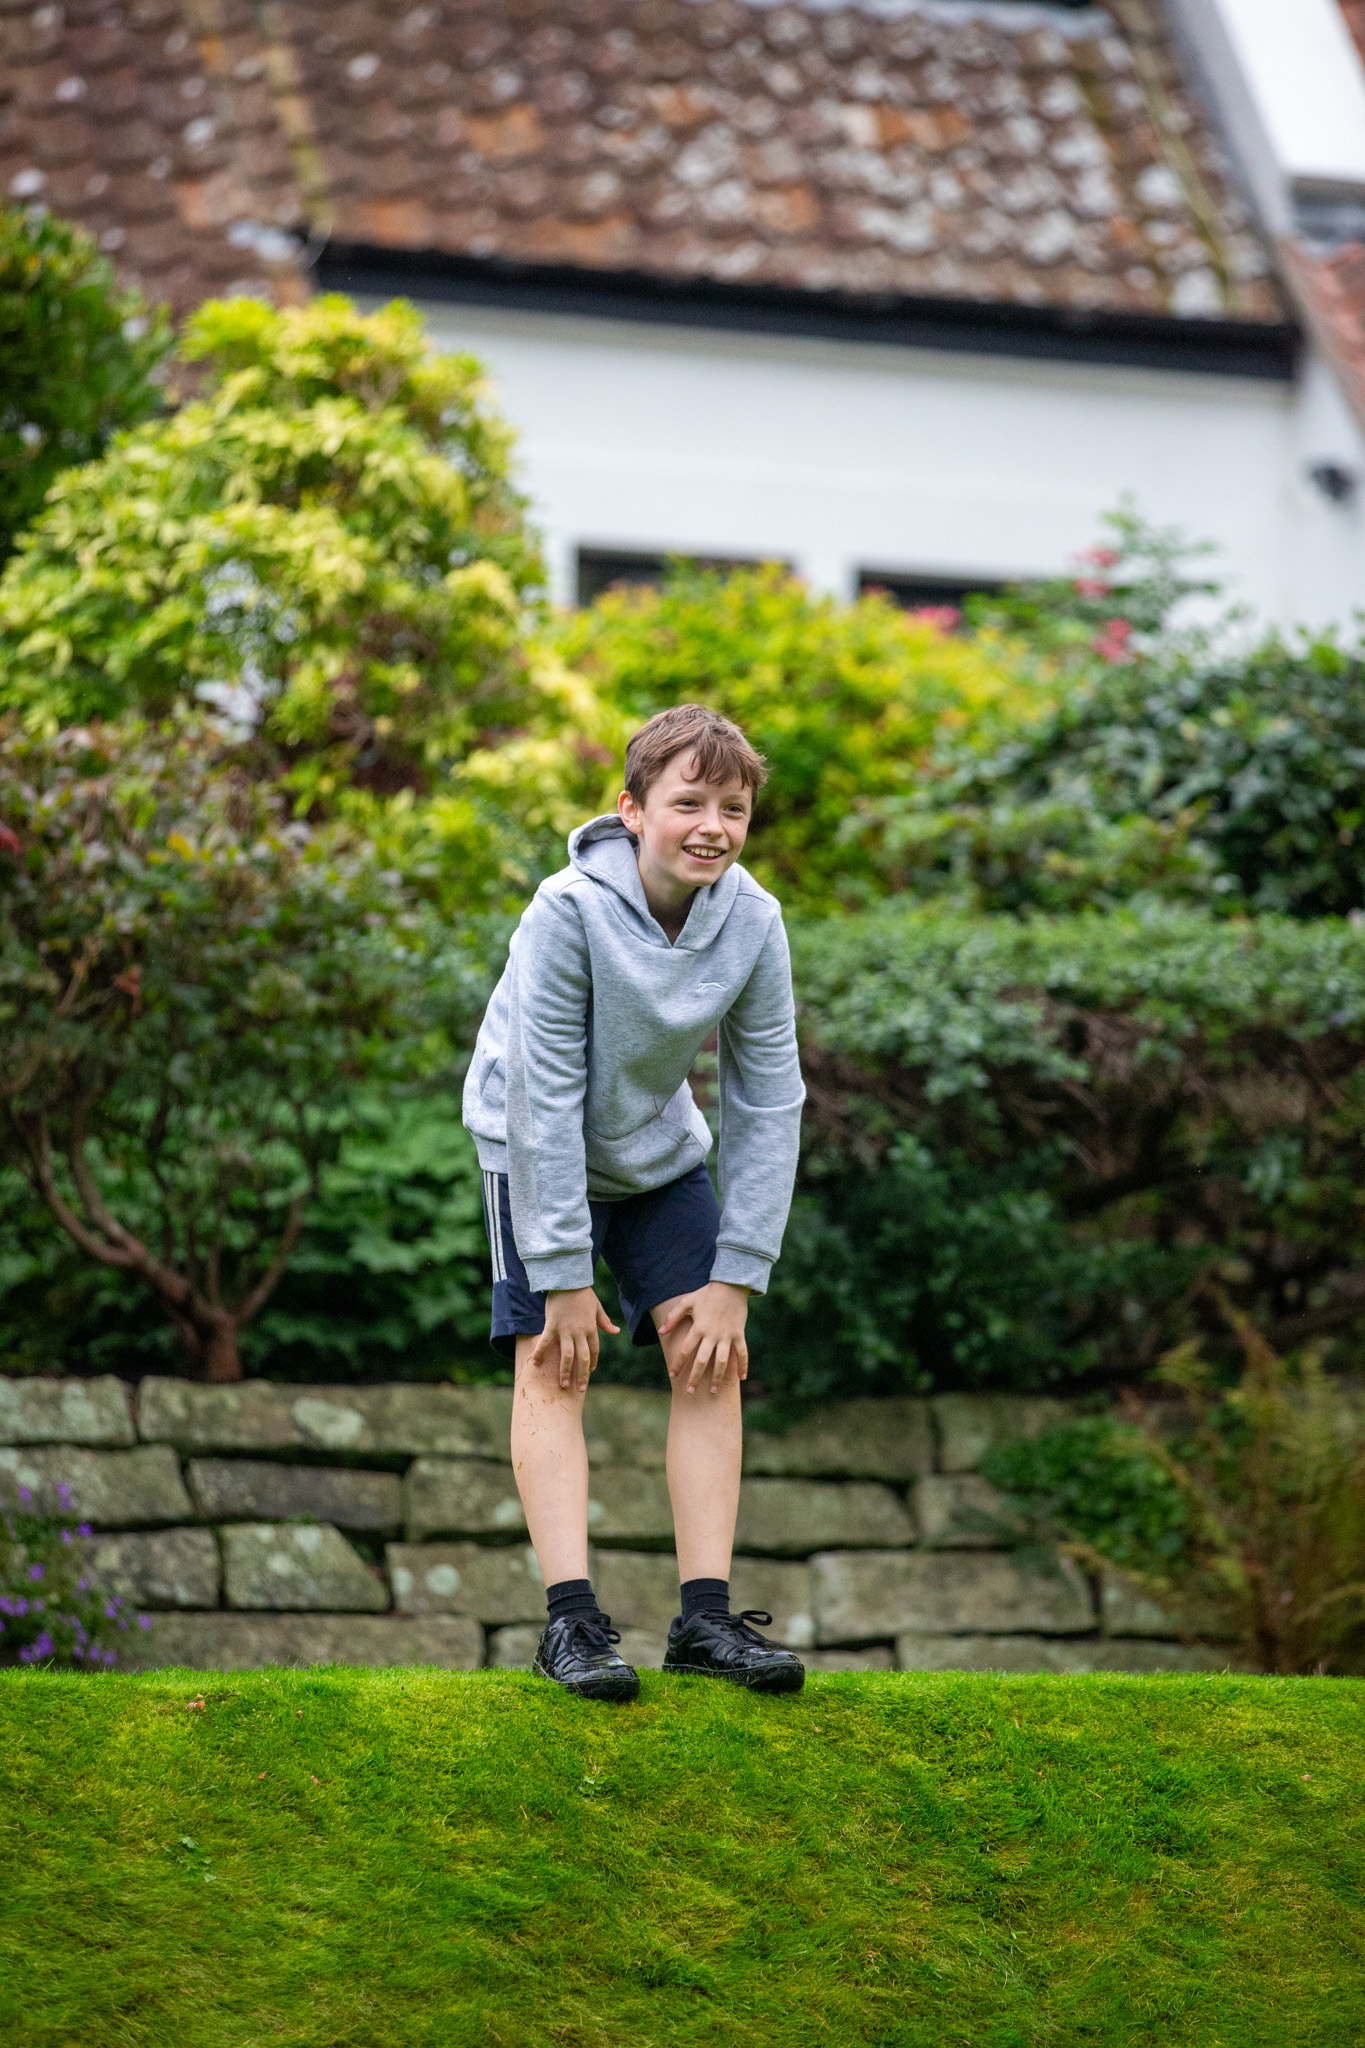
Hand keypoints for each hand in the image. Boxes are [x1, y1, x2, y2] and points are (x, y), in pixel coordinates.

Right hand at [528, 1287, 618, 1390]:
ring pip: (567, 1355)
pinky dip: (540, 1353)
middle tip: (579, 1390)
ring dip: (565, 1371)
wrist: (567, 1279)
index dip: (591, 1363)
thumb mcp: (597, 1307)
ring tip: (563, 1385)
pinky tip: (535, 1364)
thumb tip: (616, 1331)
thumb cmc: (582, 1293)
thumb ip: (604, 1321)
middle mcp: (580, 1332)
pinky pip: (545, 1342)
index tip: (589, 1373)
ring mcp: (566, 1330)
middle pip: (583, 1358)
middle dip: (581, 1375)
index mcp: (591, 1328)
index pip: (594, 1350)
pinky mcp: (552, 1325)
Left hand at [656, 1281, 749, 1395]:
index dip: (677, 1363)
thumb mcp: (687, 1302)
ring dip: (718, 1377)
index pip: (685, 1350)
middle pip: (702, 1361)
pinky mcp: (739, 1335)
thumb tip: (661, 1332)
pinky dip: (743, 1365)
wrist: (731, 1285)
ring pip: (722, 1361)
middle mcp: (712, 1335)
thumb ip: (673, 1317)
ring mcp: (727, 1336)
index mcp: (698, 1328)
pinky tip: (741, 1378)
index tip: (672, 1375)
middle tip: (689, 1391)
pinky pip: (742, 1353)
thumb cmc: (706, 1294)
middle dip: (695, 1377)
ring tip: (713, 1391)